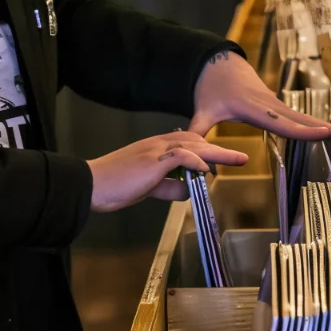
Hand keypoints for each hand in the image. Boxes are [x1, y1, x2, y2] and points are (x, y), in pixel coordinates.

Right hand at [88, 131, 248, 212]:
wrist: (91, 184)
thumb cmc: (114, 186)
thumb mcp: (147, 187)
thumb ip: (168, 187)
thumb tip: (188, 190)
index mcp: (154, 147)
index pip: (186, 142)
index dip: (205, 150)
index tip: (221, 158)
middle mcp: (157, 144)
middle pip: (195, 141)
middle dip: (219, 149)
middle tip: (239, 157)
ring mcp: (155, 150)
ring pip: (193, 145)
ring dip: (217, 153)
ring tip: (236, 159)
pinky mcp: (153, 160)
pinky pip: (181, 156)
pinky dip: (197, 161)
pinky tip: (208, 169)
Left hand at [189, 50, 330, 140]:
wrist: (217, 64)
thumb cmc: (209, 89)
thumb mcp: (202, 110)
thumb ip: (198, 132)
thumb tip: (192, 156)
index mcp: (253, 108)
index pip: (282, 124)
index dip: (303, 131)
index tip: (323, 133)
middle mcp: (268, 104)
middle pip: (298, 118)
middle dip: (321, 126)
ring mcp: (273, 102)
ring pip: (299, 115)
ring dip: (320, 124)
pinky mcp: (274, 102)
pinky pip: (295, 114)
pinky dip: (310, 122)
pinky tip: (323, 129)